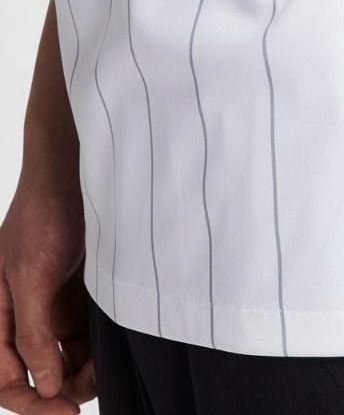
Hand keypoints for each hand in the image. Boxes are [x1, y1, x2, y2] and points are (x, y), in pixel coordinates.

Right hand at [0, 169, 93, 413]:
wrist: (67, 176)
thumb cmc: (41, 219)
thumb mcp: (33, 277)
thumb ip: (34, 332)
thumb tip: (46, 384)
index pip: (6, 381)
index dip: (32, 403)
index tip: (66, 411)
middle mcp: (17, 319)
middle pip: (33, 376)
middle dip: (61, 388)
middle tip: (91, 389)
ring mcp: (45, 309)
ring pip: (60, 360)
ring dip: (81, 371)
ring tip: (105, 366)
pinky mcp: (69, 297)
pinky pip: (79, 336)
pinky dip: (92, 348)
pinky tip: (109, 349)